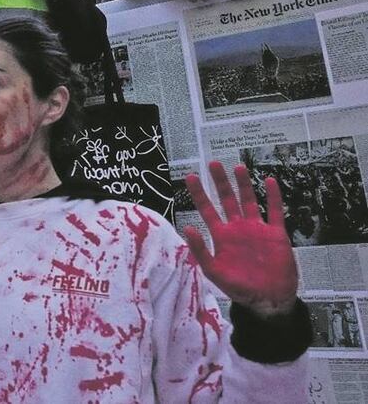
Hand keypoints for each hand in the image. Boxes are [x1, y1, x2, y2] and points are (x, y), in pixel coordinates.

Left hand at [184, 162, 298, 317]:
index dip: (199, 194)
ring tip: (238, 167)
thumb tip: (188, 229)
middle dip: (220, 182)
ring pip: (249, 201)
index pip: (207, 210)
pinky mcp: (276, 235)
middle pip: (227, 200)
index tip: (191, 176)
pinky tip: (270, 181)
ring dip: (244, 185)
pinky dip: (273, 197)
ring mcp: (257, 230)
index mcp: (221, 236)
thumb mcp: (214, 272)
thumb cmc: (239, 289)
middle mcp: (238, 229)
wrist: (268, 300)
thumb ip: (200, 251)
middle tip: (213, 164)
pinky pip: (275, 212)